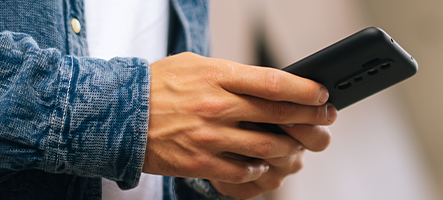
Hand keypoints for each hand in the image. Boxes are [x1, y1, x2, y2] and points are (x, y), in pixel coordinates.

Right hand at [142, 52, 334, 190]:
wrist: (116, 115)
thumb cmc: (159, 86)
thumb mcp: (196, 65)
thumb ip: (232, 74)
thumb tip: (269, 83)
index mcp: (218, 76)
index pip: (274, 83)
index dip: (304, 91)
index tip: (322, 94)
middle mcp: (216, 106)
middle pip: (278, 115)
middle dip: (310, 117)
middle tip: (326, 118)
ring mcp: (208, 137)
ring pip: (266, 147)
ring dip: (289, 148)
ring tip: (297, 145)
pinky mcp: (199, 163)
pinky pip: (241, 171)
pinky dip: (257, 169)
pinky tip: (261, 164)